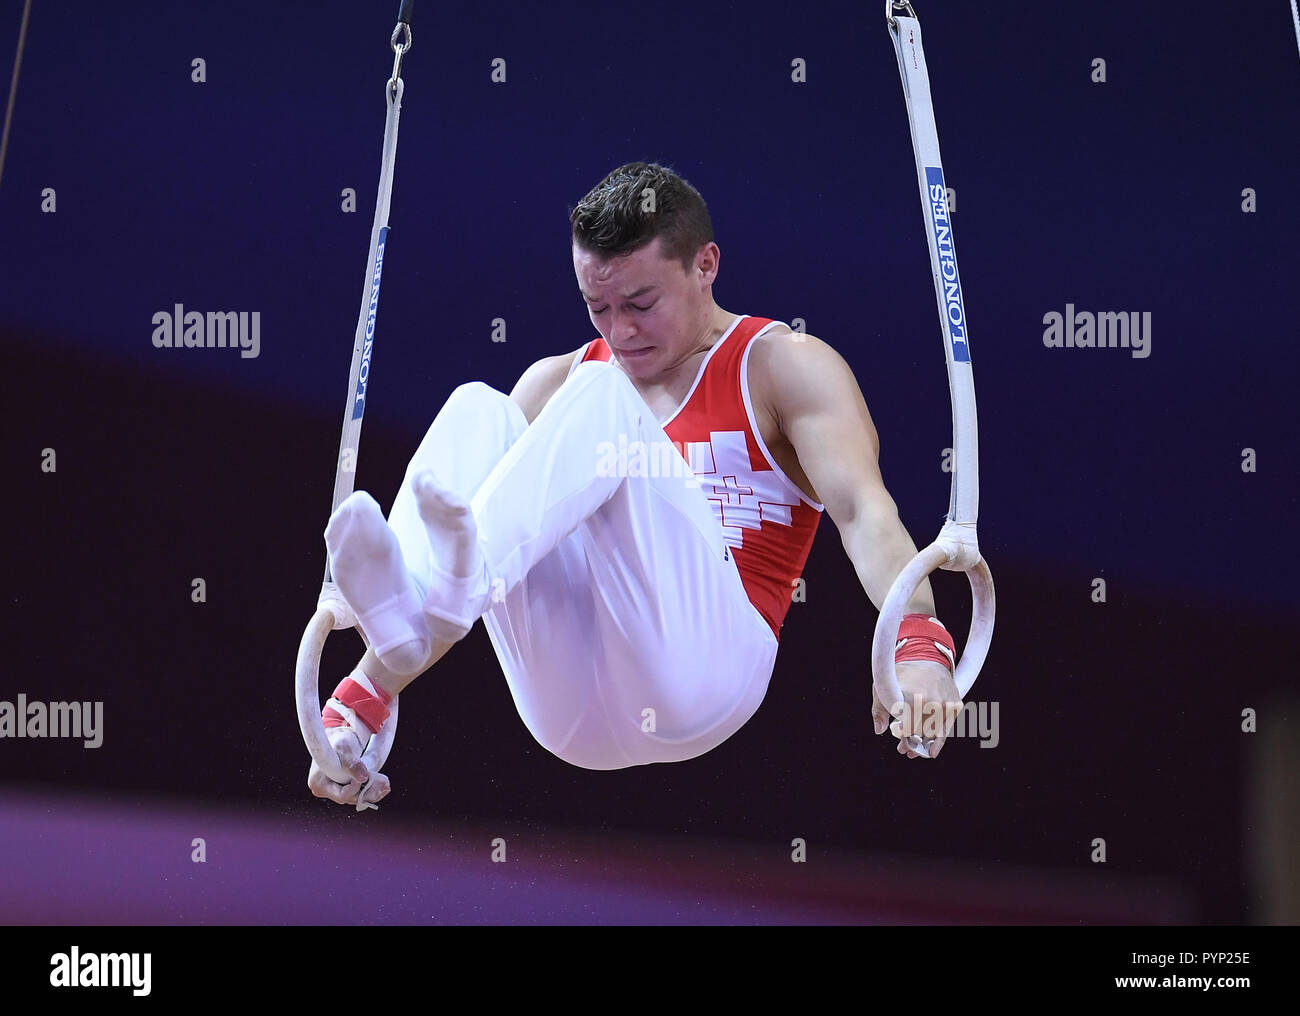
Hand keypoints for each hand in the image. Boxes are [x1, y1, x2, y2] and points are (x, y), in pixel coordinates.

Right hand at [306, 691, 391, 808]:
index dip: (356, 788)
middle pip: (350, 798)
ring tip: (386, 785)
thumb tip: (363, 776)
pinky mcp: (344, 789)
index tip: (366, 775)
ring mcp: (335, 791)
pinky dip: (372, 790)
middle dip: (368, 791)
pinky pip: (359, 794)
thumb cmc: (339, 742)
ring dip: (373, 792)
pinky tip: (384, 786)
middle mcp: (325, 790)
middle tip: (384, 784)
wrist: (342, 738)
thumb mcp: (344, 750)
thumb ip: (352, 764)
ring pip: (357, 798)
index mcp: (319, 783)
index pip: (341, 795)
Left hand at [871, 659, 960, 758]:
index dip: (901, 733)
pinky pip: (945, 730)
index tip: (897, 733)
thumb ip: (879, 710)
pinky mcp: (955, 706)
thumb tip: (879, 730)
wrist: (928, 658)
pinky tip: (932, 752)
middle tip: (903, 748)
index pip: (908, 727)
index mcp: (914, 697)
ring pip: (933, 734)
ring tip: (913, 751)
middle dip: (910, 741)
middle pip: (920, 732)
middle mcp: (932, 702)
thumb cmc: (903, 674)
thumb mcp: (883, 687)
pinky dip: (938, 742)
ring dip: (923, 744)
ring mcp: (946, 705)